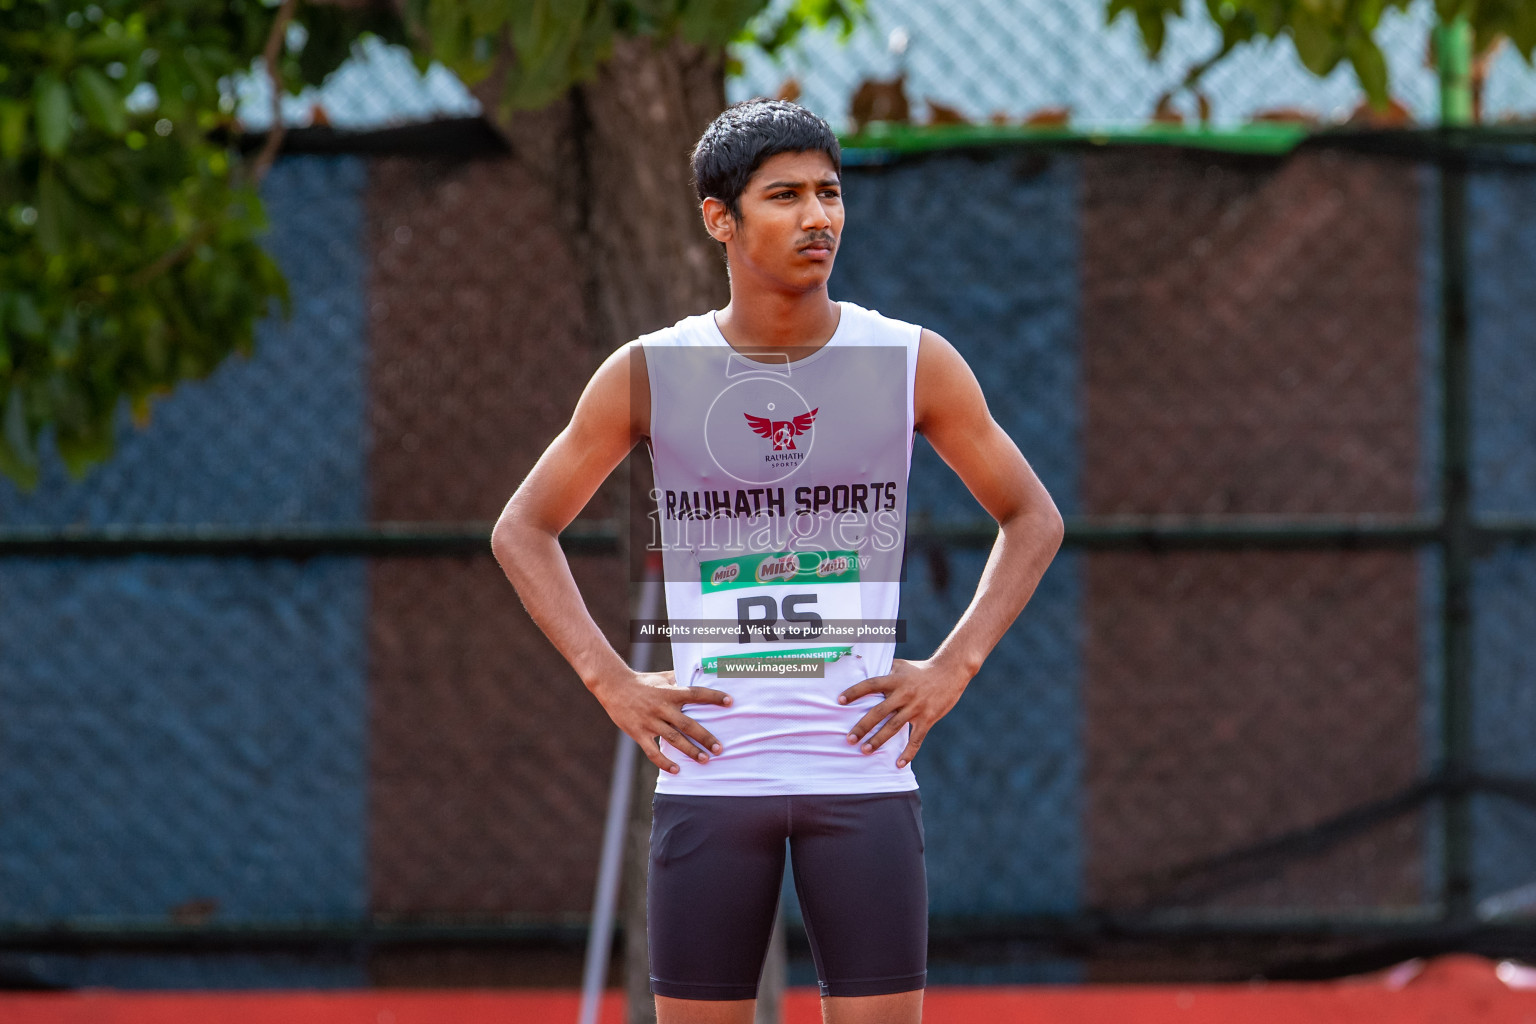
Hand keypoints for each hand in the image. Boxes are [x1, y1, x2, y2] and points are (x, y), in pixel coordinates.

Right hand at [592, 669, 732, 774]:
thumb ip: (681, 678)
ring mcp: (650, 722)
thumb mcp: (662, 677)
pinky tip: (677, 770)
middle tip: (720, 748)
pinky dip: (665, 763)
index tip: (730, 702)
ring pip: (673, 739)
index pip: (696, 694)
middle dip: (705, 737)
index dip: (713, 697)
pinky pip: (653, 752)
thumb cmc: (642, 681)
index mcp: (670, 692)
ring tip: (705, 760)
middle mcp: (661, 708)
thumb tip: (700, 673)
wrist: (613, 686)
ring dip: (690, 751)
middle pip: (687, 724)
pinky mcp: (639, 733)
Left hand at [837, 658, 969, 768]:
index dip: (855, 692)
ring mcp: (916, 708)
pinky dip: (908, 753)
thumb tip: (861, 667)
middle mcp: (904, 694)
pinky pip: (916, 739)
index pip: (871, 685)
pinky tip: (898, 764)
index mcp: (895, 679)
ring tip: (864, 751)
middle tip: (849, 739)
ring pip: (894, 727)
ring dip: (878, 740)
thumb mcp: (900, 665)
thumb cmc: (920, 669)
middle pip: (879, 712)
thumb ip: (882, 670)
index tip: (840, 701)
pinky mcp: (928, 718)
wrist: (950, 672)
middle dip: (863, 726)